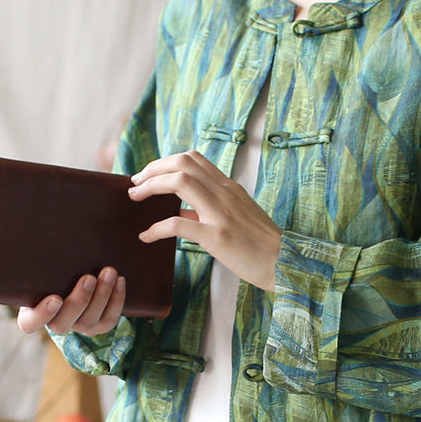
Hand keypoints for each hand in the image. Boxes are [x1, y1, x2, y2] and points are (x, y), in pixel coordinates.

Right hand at [17, 267, 125, 334]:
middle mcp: (55, 324)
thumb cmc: (53, 270)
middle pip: (63, 323)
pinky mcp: (98, 326)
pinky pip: (109, 320)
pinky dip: (116, 300)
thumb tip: (38, 231)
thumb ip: (37, 260)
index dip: (42, 314)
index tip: (55, 298)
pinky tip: (120, 280)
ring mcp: (78, 327)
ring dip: (102, 296)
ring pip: (89, 321)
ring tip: (109, 272)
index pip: (30, 323)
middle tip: (89, 278)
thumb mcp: (41, 267)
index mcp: (32, 314)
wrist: (76, 276)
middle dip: (80, 300)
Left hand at [128, 151, 280, 291]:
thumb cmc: (261, 244)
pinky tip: (146, 236)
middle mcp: (224, 194)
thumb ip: (210, 210)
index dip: (166, 161)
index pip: (194, 158)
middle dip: (152, 169)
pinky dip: (157, 228)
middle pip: (182, 164)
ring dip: (151, 186)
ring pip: (179, 182)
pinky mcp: (217, 237)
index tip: (150, 173)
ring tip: (136, 197)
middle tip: (135, 182)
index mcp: (229, 188)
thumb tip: (182, 212)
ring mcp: (221, 213)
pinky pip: (179, 224)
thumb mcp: (238, 217)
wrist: (284, 263)